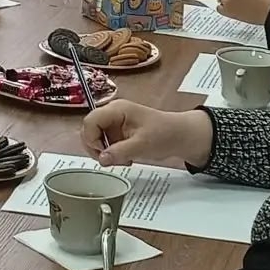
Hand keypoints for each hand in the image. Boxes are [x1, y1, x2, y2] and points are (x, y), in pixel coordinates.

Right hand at [81, 100, 213, 167]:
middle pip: (89, 129)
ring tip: (122, 160)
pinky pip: (105, 143)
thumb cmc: (164, 134)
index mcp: (117, 110)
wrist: (180, 136)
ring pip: (95, 138)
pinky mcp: (118, 132)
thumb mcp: (142, 144)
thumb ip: (120, 151)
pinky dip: (111, 153)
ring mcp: (115, 123)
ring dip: (104, 153)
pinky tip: (125, 158)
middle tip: (111, 160)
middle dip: (96, 148)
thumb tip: (101, 159)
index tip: (103, 154)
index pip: (90, 121)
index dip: (91, 139)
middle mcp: (112, 113)